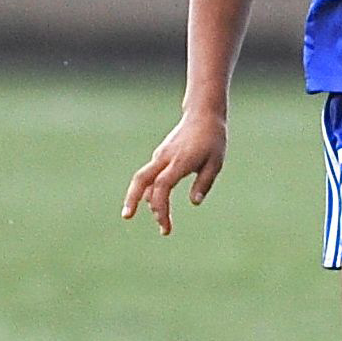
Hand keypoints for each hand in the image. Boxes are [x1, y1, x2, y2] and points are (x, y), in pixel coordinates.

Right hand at [121, 112, 226, 235]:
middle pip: (141, 179)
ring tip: (161, 221)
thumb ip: (204, 183)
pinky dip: (150, 190)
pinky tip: (155, 204)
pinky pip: (150, 175)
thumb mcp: (215, 163)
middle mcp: (165, 158)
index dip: (160, 206)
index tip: (164, 225)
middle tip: (126, 217)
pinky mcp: (160, 155)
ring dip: (145, 199)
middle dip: (131, 198)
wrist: (203, 115)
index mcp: (180, 161)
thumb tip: (195, 203)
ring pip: (144, 178)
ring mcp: (160, 156)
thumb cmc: (213, 140)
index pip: (162, 186)